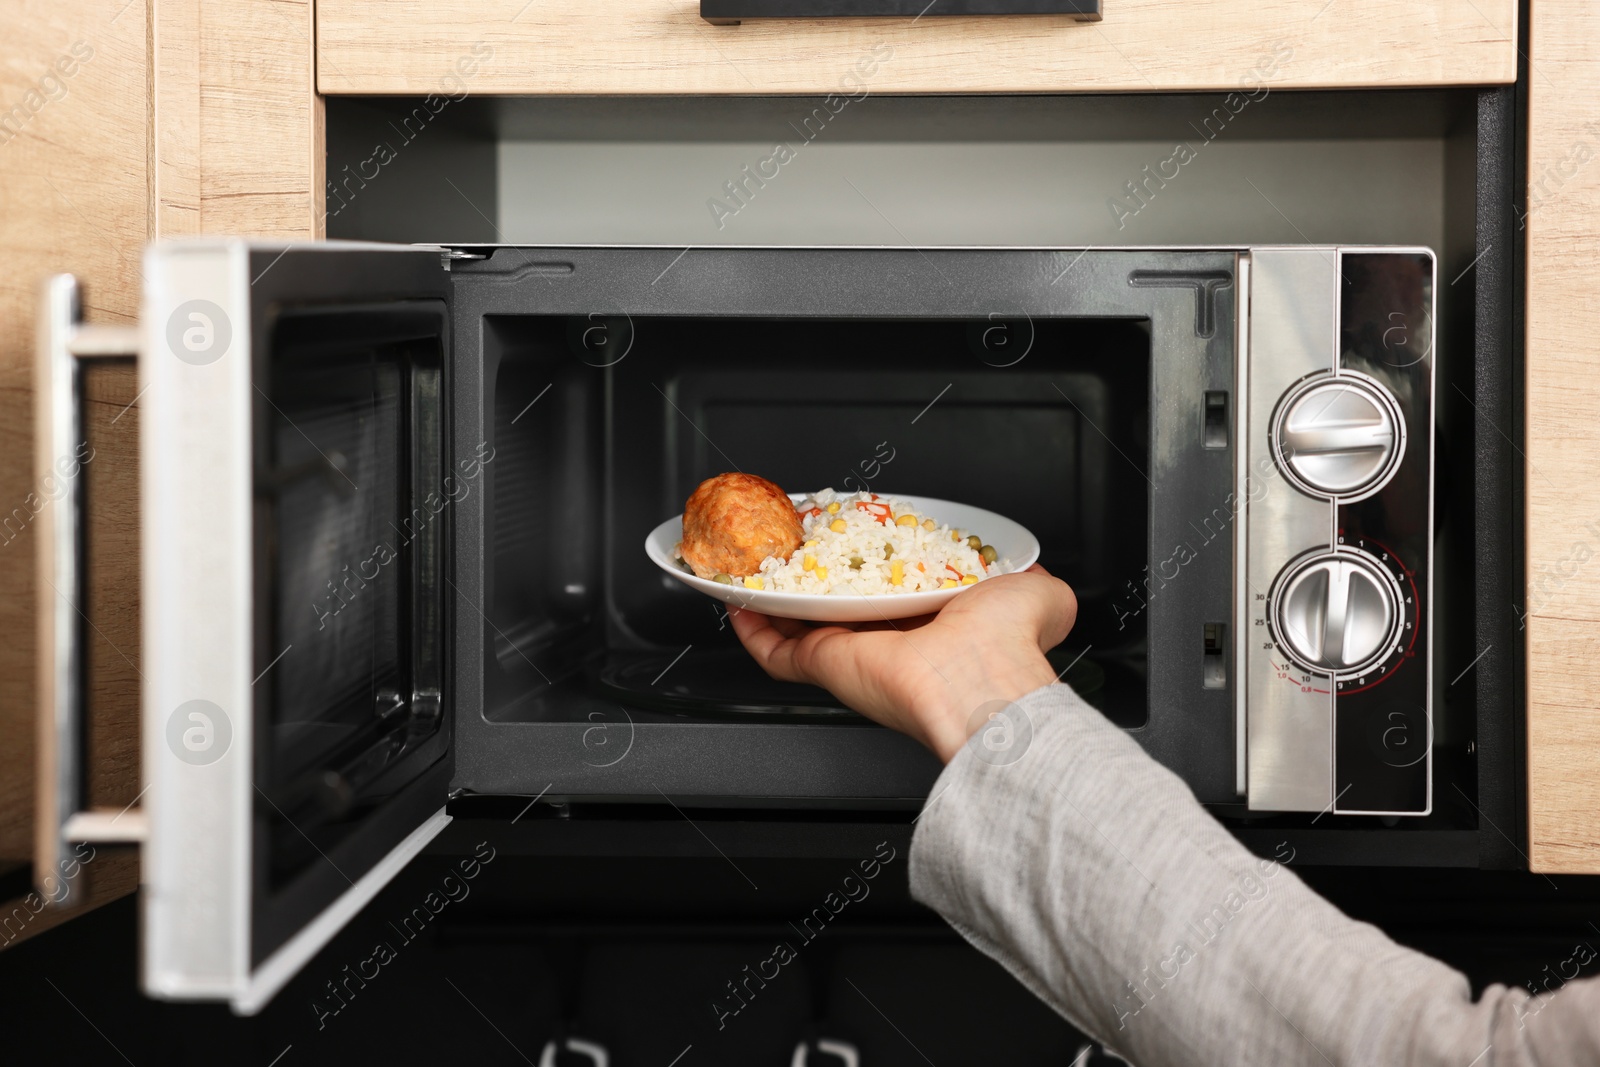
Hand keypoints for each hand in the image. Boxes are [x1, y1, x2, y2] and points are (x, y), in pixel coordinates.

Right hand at [730, 564, 1077, 762]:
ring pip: (800, 627)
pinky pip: (775, 651)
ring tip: (756, 563)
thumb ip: (1038, 581)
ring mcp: (855, 655)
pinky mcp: (826, 665)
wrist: (980, 688)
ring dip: (774, 597)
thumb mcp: (1038, 595)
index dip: (872, 566)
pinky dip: (751, 627)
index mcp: (937, 622)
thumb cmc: (1008, 646)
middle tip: (797, 547)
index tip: (854, 541)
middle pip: (842, 607)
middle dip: (817, 578)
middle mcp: (893, 640)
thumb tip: (1041, 574)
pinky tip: (734, 598)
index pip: (896, 592)